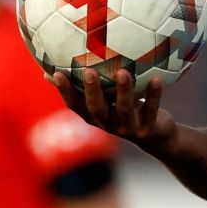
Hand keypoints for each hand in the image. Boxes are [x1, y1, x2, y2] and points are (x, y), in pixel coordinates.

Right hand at [48, 68, 175, 151]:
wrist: (157, 137)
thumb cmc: (125, 110)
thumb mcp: (105, 101)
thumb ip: (85, 87)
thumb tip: (49, 70)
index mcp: (95, 116)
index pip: (75, 105)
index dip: (65, 91)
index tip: (57, 73)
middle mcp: (108, 124)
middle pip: (96, 109)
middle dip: (92, 91)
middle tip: (89, 71)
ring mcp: (128, 128)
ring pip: (124, 109)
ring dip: (123, 90)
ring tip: (123, 71)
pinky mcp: (147, 129)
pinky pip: (150, 110)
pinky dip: (153, 95)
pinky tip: (156, 79)